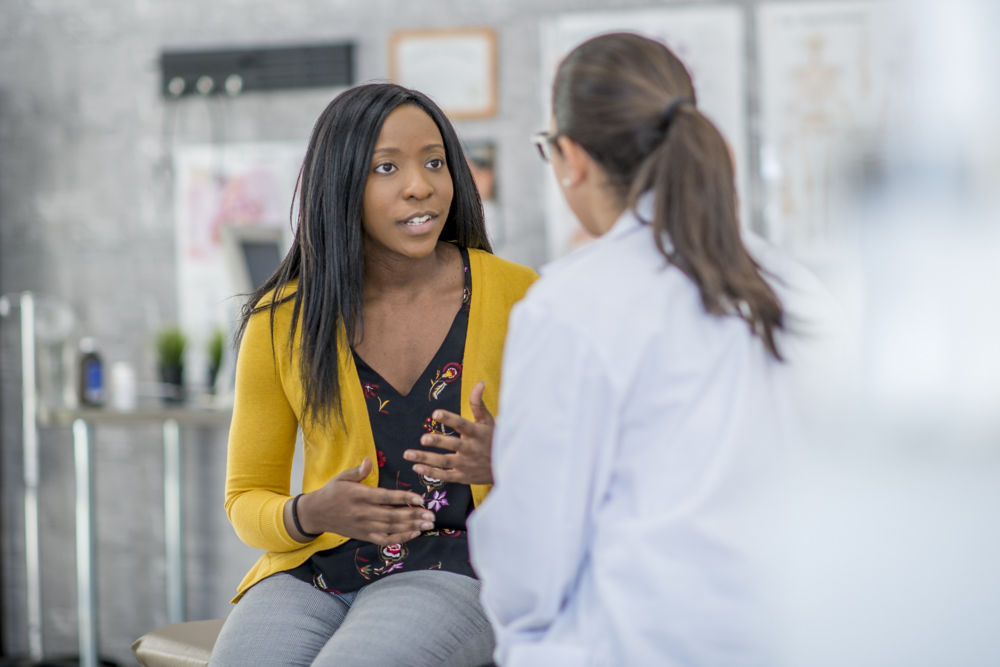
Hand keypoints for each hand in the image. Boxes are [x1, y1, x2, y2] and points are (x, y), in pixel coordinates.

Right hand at [296, 457, 434, 545]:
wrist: (316, 514)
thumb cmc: (332, 492)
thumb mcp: (342, 478)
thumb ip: (358, 471)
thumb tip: (369, 460)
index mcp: (359, 496)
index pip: (385, 497)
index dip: (404, 498)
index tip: (421, 498)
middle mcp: (363, 513)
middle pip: (392, 516)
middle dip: (413, 515)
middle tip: (432, 515)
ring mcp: (364, 526)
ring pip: (391, 528)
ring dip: (411, 527)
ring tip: (428, 524)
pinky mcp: (364, 536)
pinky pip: (384, 540)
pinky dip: (400, 538)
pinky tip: (414, 534)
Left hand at [404, 380, 494, 484]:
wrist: (508, 467)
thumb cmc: (494, 439)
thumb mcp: (488, 421)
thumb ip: (478, 403)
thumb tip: (480, 382)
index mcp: (477, 433)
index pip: (462, 424)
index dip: (449, 419)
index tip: (436, 413)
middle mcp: (471, 449)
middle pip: (452, 445)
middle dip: (437, 442)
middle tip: (423, 439)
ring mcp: (466, 464)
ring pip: (444, 461)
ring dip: (426, 458)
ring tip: (408, 454)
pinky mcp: (463, 476)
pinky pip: (445, 476)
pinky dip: (431, 473)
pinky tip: (416, 467)